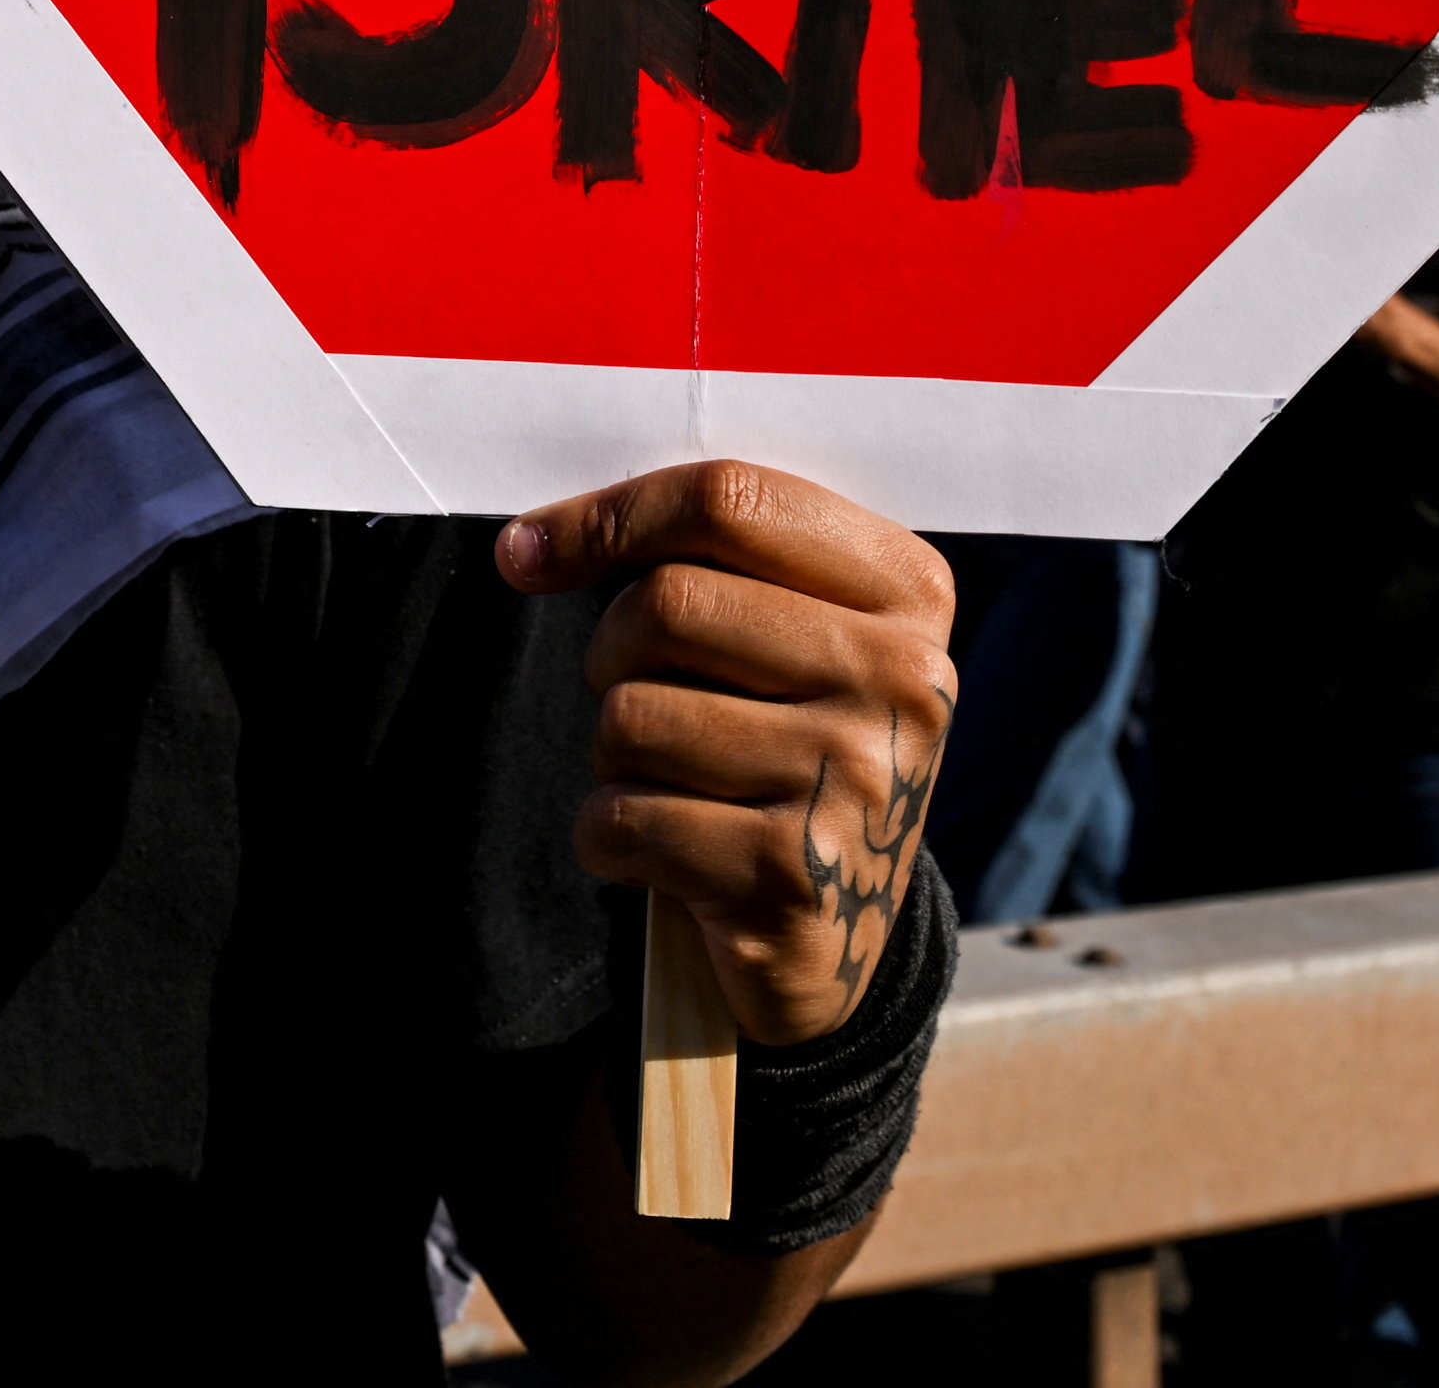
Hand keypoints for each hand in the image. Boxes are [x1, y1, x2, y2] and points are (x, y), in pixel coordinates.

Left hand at [497, 463, 956, 1049]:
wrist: (838, 938)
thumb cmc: (783, 745)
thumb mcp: (795, 637)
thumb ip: (711, 562)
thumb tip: (531, 544)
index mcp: (909, 591)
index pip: (731, 499)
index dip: (611, 515)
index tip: (529, 549)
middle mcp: (902, 680)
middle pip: (668, 604)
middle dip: (610, 651)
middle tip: (634, 693)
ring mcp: (854, 782)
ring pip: (631, 716)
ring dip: (613, 756)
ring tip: (671, 782)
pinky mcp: (791, 877)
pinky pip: (622, 819)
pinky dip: (607, 837)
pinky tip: (661, 856)